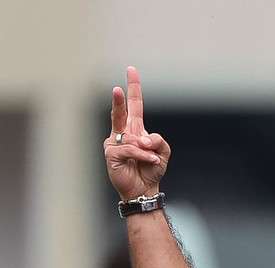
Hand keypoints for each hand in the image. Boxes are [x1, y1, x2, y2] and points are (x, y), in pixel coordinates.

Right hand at [103, 66, 170, 200]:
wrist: (143, 189)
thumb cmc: (151, 170)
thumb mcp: (163, 152)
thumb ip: (158, 141)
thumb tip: (144, 139)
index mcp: (135, 129)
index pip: (134, 105)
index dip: (134, 88)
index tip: (131, 70)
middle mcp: (122, 133)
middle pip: (121, 112)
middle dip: (120, 100)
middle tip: (118, 88)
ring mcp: (115, 143)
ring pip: (134, 138)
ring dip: (148, 150)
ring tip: (153, 160)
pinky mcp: (111, 154)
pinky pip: (131, 149)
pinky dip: (144, 156)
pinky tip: (150, 162)